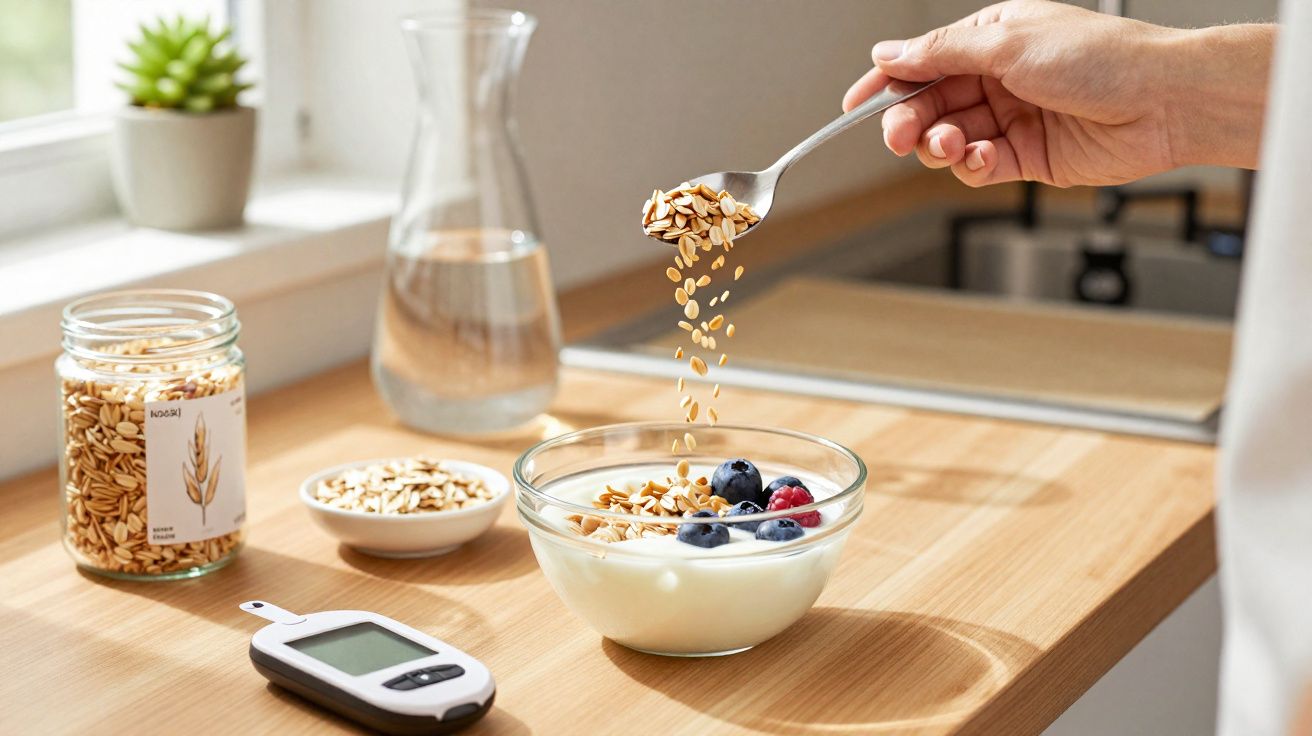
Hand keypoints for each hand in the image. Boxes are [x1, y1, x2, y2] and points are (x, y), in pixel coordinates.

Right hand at [843, 0, 1271, 187]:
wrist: (1164, 102)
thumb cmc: (1103, 59)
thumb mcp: (1008, 44)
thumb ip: (941, 54)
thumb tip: (889, 55)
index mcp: (992, 40)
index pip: (923, 62)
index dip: (885, 84)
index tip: (854, 105)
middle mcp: (997, 78)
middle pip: (929, 105)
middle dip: (909, 121)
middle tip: (902, 135)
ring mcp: (1011, 119)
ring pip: (948, 139)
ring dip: (940, 146)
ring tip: (950, 145)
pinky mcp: (1026, 158)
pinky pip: (978, 167)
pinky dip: (970, 166)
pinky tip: (980, 157)